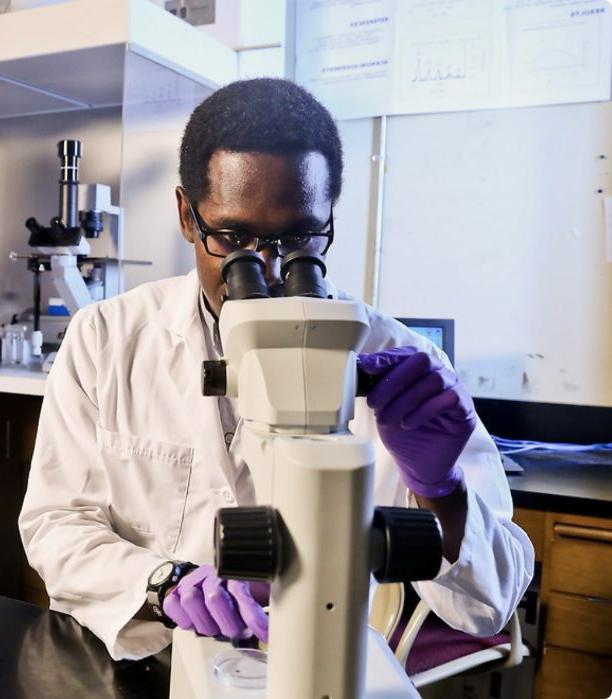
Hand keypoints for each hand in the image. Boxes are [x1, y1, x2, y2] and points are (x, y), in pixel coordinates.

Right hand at [163, 565, 268, 642]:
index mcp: (234, 572)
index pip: (242, 593)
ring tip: (216, 627)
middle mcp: (212, 575)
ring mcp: (192, 582)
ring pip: (191, 600)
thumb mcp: (258, 591)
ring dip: (206, 623)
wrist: (210, 578)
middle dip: (228, 622)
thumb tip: (282, 623)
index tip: (265, 633)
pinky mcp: (176, 591)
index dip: (253, 617)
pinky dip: (183, 618)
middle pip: (214, 597)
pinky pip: (172, 604)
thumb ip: (266, 603)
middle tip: (236, 630)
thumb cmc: (238, 590)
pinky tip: (196, 622)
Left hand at [358, 347, 476, 497]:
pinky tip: (408, 424)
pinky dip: (424, 410)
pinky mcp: (465, 410)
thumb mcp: (383, 406)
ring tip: (386, 419)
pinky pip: (449, 398)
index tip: (366, 367)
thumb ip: (377, 385)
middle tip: (373, 402)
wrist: (418, 465)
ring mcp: (456, 390)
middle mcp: (440, 374)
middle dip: (394, 380)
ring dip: (404, 400)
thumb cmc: (400, 432)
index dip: (387, 357)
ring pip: (434, 379)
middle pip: (422, 360)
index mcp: (420, 370)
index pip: (406, 353)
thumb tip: (362, 364)